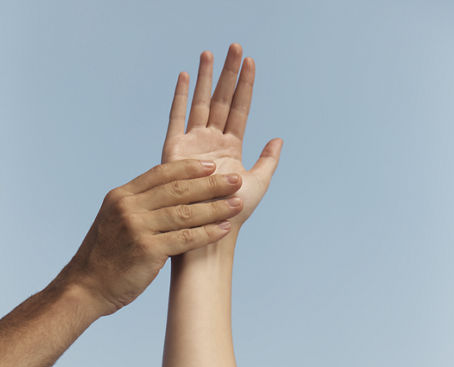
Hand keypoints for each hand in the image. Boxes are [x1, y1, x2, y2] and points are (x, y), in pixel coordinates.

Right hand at [56, 160, 242, 315]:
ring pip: (185, 212)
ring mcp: (137, 228)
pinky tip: (224, 229)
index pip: (161, 174)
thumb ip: (137, 207)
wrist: (85, 287)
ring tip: (237, 204)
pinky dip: (207, 233)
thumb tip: (165, 196)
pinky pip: (185, 238)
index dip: (189, 168)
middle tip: (235, 180)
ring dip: (215, 208)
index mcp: (121, 196)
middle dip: (210, 184)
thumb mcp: (114, 221)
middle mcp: (129, 208)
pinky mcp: (147, 251)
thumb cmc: (104, 257)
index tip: (212, 165)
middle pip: (178, 189)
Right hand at [162, 43, 282, 231]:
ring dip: (206, 78)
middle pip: (221, 99)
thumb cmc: (232, 215)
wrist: (209, 233)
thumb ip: (268, 162)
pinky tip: (184, 76)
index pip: (239, 108)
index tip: (250, 61)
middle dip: (227, 73)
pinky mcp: (175, 151)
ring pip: (201, 103)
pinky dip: (180, 98)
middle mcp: (211, 143)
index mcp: (230, 148)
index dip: (245, 85)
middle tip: (234, 45)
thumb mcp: (258, 185)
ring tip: (210, 52)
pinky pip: (177, 119)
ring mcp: (193, 145)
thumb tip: (278, 139)